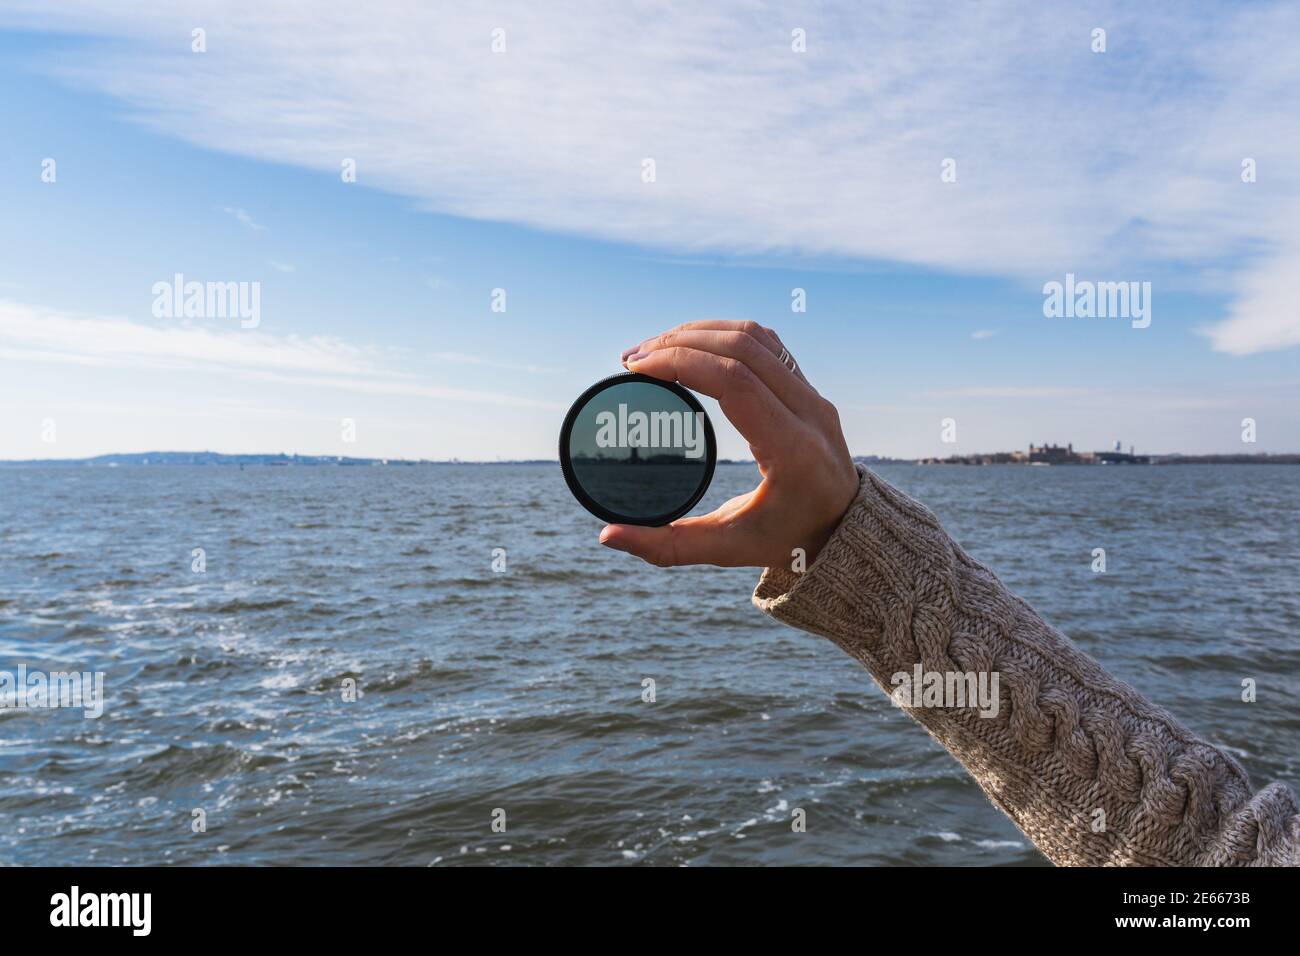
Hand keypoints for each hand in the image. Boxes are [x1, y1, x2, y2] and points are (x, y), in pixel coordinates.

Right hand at [599, 321, 859, 567]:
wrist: (848, 532)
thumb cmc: (789, 541)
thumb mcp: (728, 549)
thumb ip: (667, 546)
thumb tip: (608, 536)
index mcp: (792, 448)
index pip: (734, 380)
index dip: (680, 362)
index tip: (635, 369)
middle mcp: (809, 412)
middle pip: (740, 348)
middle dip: (679, 342)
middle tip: (631, 360)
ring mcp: (812, 395)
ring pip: (754, 337)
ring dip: (699, 333)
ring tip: (653, 350)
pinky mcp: (808, 389)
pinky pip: (766, 344)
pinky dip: (722, 336)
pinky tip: (689, 347)